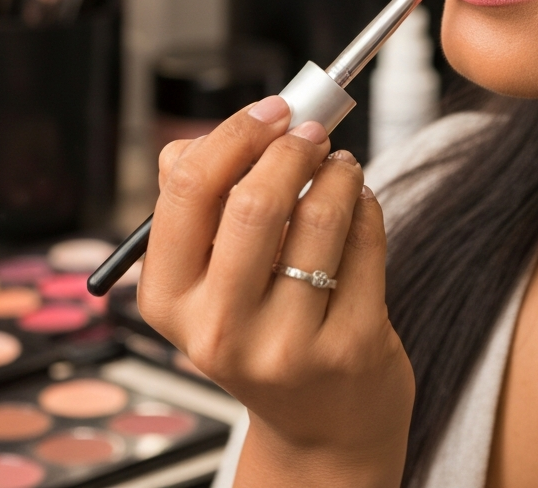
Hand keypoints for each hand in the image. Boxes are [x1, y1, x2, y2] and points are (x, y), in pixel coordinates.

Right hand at [138, 95, 413, 487]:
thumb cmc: (260, 330)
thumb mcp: (206, 281)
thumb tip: (200, 139)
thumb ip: (196, 204)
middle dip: (293, 145)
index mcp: (170, 301)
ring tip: (340, 165)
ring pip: (320, 214)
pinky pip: (367, 238)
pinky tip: (358, 202)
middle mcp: (221, 329)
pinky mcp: (352, 345)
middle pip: (254, 201)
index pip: (188, 189)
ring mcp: (289, 344)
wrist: (320, 426)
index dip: (235, 134)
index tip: (270, 110)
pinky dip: (367, 202)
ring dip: (337, 169)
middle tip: (312, 131)